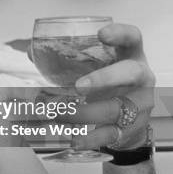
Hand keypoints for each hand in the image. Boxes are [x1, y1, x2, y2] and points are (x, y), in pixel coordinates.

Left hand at [62, 24, 154, 149]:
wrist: (130, 119)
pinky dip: (90, 138)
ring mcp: (141, 103)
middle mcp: (141, 77)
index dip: (120, 34)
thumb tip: (31, 51)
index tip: (101, 34)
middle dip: (104, 79)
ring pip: (116, 108)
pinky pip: (112, 134)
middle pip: (130, 73)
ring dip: (84, 113)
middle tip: (78, 86)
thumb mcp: (94, 66)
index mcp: (130, 55)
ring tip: (57, 114)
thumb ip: (66, 58)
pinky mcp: (134, 127)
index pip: (132, 37)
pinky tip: (73, 140)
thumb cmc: (107, 83)